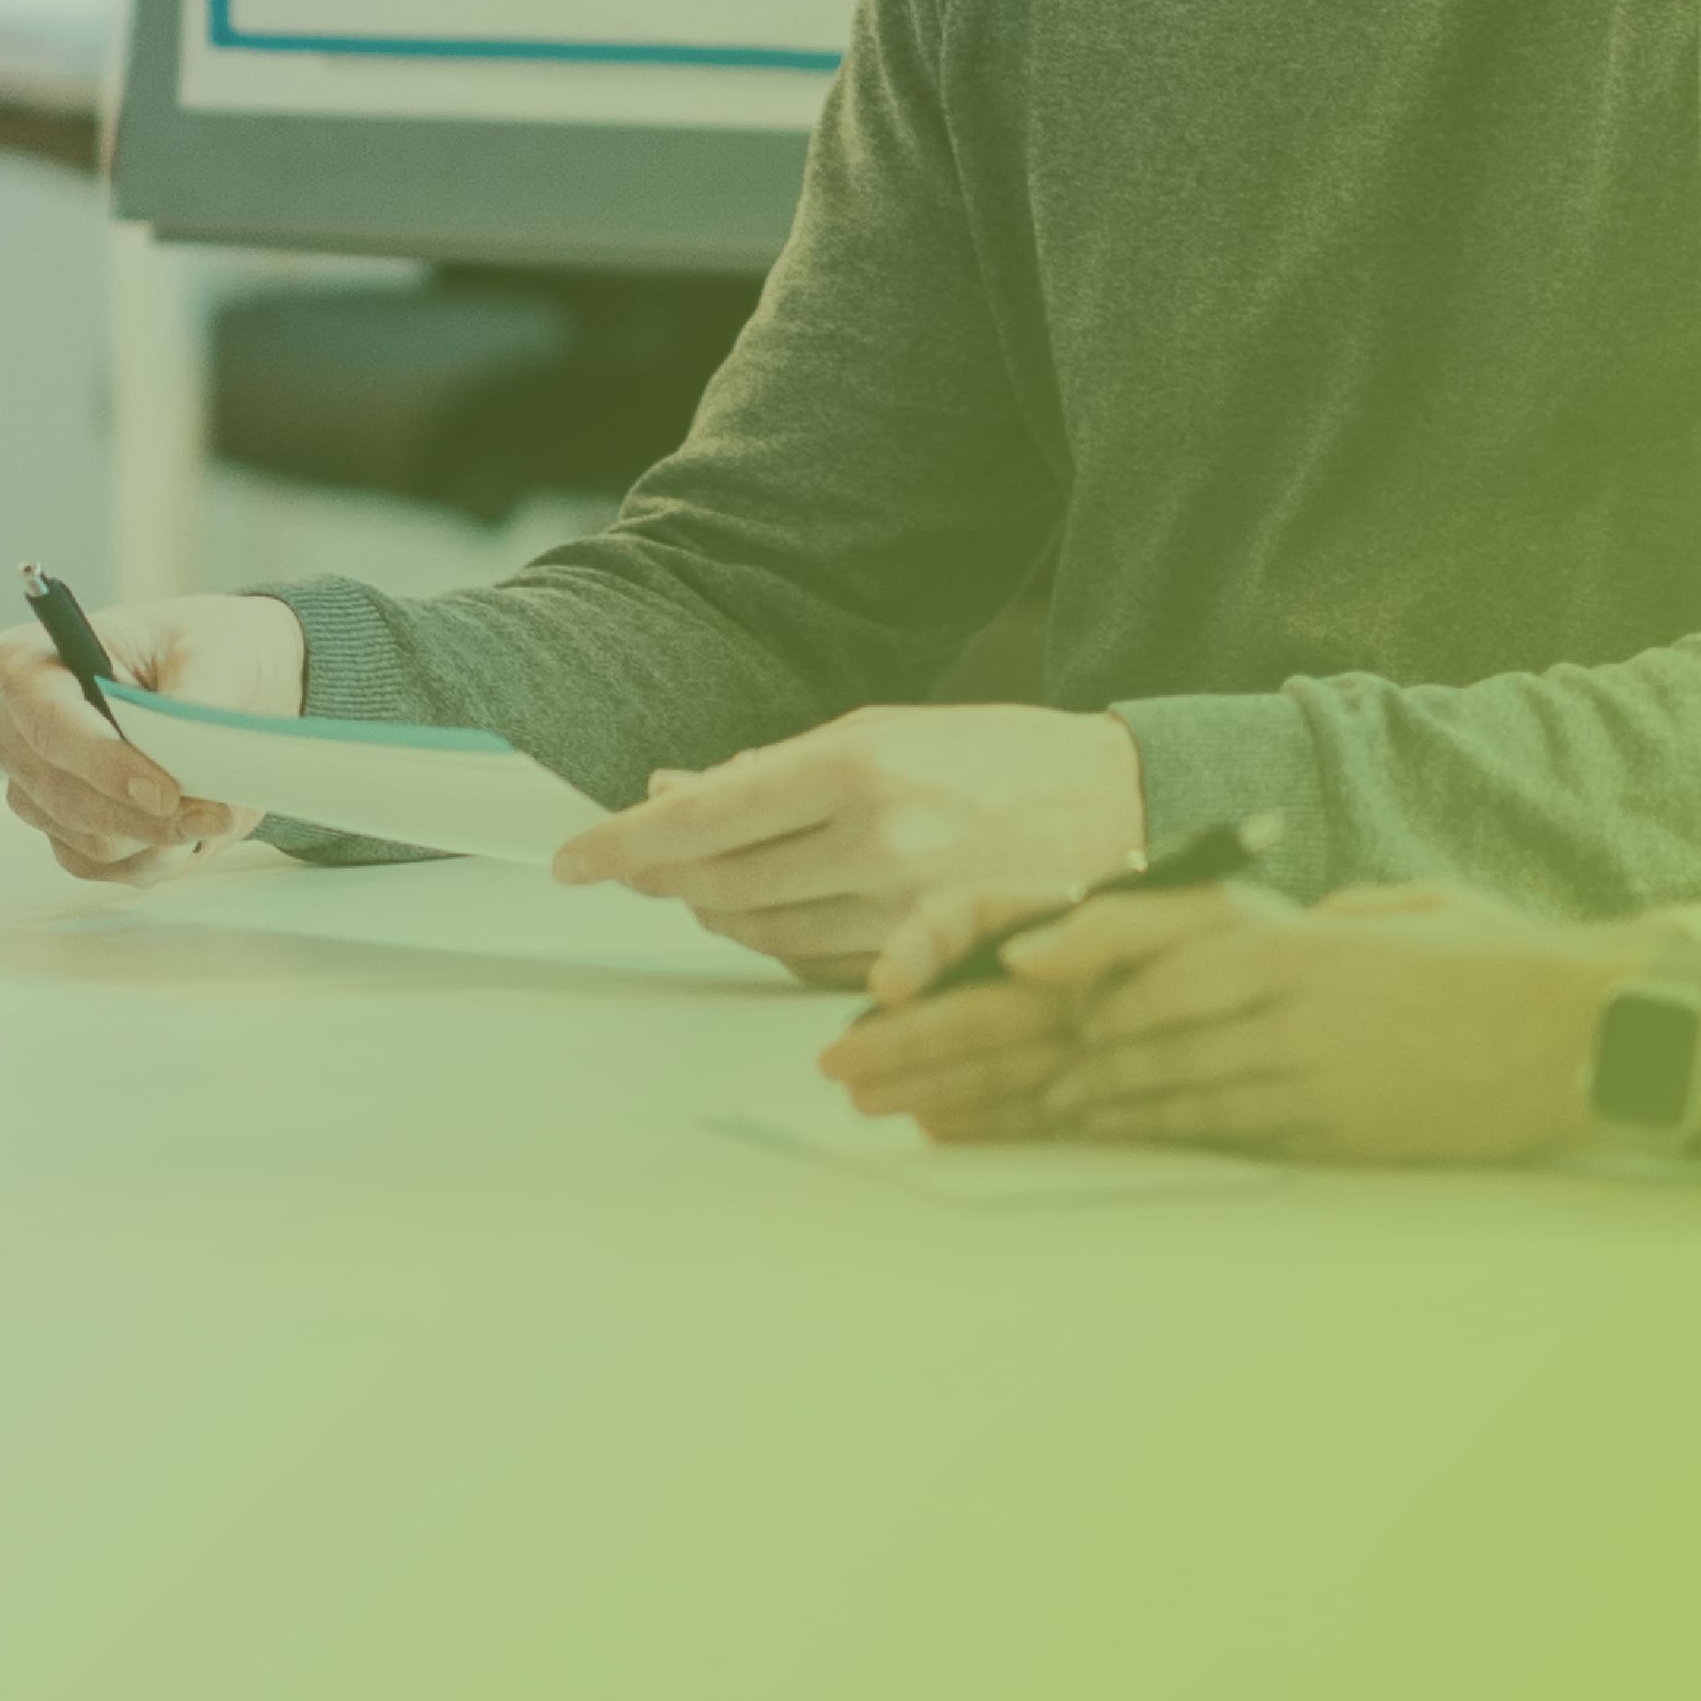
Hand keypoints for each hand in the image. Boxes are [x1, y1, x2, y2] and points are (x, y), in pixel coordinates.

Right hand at [0, 591, 304, 877]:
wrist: (221, 689)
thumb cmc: (202, 651)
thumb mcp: (218, 651)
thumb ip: (200, 696)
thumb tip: (187, 747)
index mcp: (28, 661)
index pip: (45, 718)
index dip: (101, 760)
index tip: (165, 791)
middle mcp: (11, 729)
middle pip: (61, 794)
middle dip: (142, 814)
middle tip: (217, 811)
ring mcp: (30, 787)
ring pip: (87, 840)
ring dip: (157, 836)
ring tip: (211, 807)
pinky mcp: (59, 832)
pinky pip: (100, 866)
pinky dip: (153, 855)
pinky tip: (185, 823)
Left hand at [544, 705, 1146, 982]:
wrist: (1128, 804)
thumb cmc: (1000, 757)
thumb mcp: (884, 732)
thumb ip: (774, 768)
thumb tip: (672, 791)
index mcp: (857, 766)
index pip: (706, 817)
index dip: (626, 843)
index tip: (572, 859)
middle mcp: (878, 841)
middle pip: (723, 887)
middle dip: (666, 882)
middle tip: (636, 870)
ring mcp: (907, 910)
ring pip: (765, 936)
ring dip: (721, 915)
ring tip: (709, 888)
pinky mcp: (932, 959)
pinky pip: (821, 967)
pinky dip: (784, 943)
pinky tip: (784, 913)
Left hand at [990, 885, 1628, 1165]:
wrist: (1587, 1035)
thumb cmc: (1505, 957)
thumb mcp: (1406, 907)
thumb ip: (1332, 917)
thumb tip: (1290, 928)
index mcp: (1309, 947)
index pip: (1168, 959)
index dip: (1089, 968)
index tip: (1030, 971)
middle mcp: (1302, 1015)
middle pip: (1163, 1036)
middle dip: (1093, 1056)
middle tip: (1044, 1072)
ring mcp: (1324, 1083)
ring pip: (1194, 1097)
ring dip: (1125, 1108)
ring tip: (1074, 1116)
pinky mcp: (1351, 1137)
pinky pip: (1250, 1138)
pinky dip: (1189, 1139)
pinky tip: (1155, 1143)